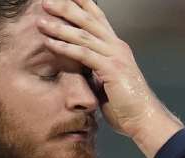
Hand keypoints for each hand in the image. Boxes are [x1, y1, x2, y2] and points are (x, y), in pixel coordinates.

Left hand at [37, 0, 182, 157]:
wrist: (144, 119)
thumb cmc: (126, 106)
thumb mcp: (106, 83)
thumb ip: (94, 71)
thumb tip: (79, 69)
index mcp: (116, 47)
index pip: (97, 19)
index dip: (82, 5)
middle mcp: (117, 46)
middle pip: (89, 20)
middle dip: (67, 8)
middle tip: (45, 1)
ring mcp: (115, 56)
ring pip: (84, 35)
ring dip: (60, 27)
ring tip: (40, 21)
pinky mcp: (111, 69)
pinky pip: (84, 54)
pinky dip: (65, 47)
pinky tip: (49, 42)